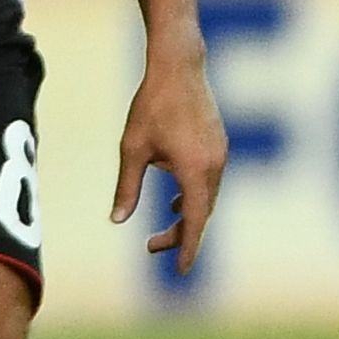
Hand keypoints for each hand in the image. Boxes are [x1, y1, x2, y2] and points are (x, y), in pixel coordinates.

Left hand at [112, 48, 229, 272]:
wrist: (179, 67)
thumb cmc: (152, 105)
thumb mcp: (132, 149)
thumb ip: (127, 188)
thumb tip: (117, 220)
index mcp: (195, 170)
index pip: (195, 221)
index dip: (188, 248)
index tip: (180, 271)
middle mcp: (214, 166)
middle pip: (203, 213)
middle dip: (182, 234)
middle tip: (151, 246)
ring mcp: (221, 155)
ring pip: (208, 198)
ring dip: (189, 214)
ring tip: (166, 222)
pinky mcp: (219, 145)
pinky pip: (210, 181)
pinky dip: (195, 195)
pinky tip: (175, 195)